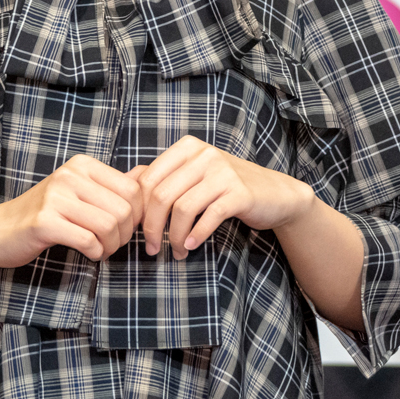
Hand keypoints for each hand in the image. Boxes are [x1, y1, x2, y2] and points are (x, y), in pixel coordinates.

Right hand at [0, 155, 147, 266]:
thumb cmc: (46, 214)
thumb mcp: (80, 192)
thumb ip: (113, 184)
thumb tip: (149, 172)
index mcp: (83, 165)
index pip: (134, 189)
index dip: (137, 215)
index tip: (124, 228)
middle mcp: (70, 174)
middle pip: (125, 209)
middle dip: (125, 235)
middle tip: (112, 244)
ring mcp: (55, 196)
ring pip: (110, 226)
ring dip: (111, 246)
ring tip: (101, 249)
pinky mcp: (44, 222)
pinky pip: (88, 240)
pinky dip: (96, 253)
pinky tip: (89, 253)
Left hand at [137, 136, 313, 259]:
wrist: (275, 194)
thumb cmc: (226, 187)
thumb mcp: (193, 175)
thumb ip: (162, 176)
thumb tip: (124, 184)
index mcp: (187, 147)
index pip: (148, 179)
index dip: (139, 210)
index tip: (139, 232)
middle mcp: (203, 154)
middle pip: (161, 195)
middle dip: (152, 227)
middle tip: (153, 248)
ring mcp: (223, 172)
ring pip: (182, 208)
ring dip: (174, 237)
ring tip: (176, 251)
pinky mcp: (239, 192)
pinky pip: (208, 217)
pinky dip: (196, 235)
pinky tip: (191, 246)